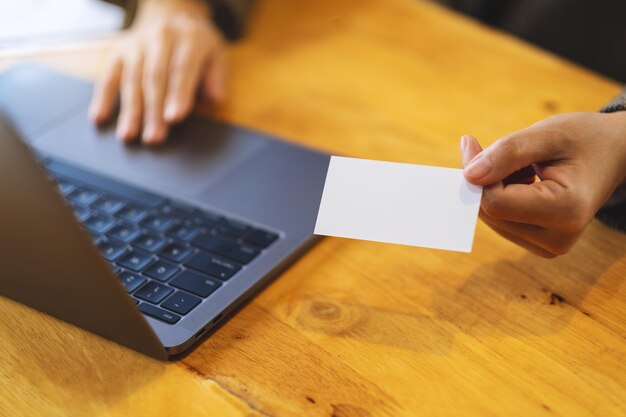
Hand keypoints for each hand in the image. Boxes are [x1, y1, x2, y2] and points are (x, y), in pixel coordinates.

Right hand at [89, 0, 225, 144]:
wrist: (171, 14)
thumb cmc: (197, 43)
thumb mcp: (216, 53)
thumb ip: (217, 77)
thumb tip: (216, 100)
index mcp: (189, 38)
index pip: (182, 68)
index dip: (178, 94)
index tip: (175, 118)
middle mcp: (160, 37)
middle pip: (155, 77)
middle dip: (153, 109)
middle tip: (154, 137)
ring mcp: (136, 45)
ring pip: (132, 79)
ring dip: (130, 110)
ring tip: (129, 135)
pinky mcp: (118, 52)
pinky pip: (109, 75)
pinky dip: (103, 97)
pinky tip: (99, 117)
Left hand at [460, 112, 625, 256]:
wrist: (614, 155)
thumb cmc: (584, 139)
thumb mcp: (548, 134)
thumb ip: (508, 152)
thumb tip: (468, 176)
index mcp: (566, 210)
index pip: (495, 202)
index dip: (475, 173)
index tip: (471, 143)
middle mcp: (559, 238)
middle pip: (490, 213)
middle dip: (483, 180)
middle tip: (497, 150)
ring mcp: (550, 247)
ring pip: (492, 218)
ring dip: (494, 188)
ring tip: (524, 168)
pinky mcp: (541, 246)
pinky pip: (501, 221)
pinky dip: (502, 198)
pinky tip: (524, 182)